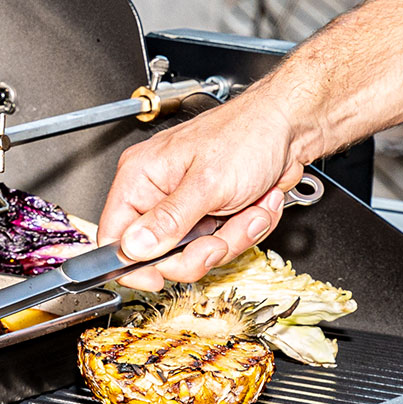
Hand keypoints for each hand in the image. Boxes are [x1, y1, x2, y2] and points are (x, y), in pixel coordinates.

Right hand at [95, 90, 307, 284]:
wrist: (289, 126)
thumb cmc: (248, 134)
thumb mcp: (207, 183)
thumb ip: (169, 220)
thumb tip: (133, 247)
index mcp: (140, 177)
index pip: (113, 236)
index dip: (132, 264)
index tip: (158, 276)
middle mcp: (158, 192)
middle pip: (160, 254)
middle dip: (200, 251)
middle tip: (218, 236)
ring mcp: (186, 205)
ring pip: (196, 253)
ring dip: (231, 237)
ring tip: (248, 208)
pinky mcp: (211, 213)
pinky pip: (220, 243)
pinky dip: (245, 230)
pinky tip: (256, 205)